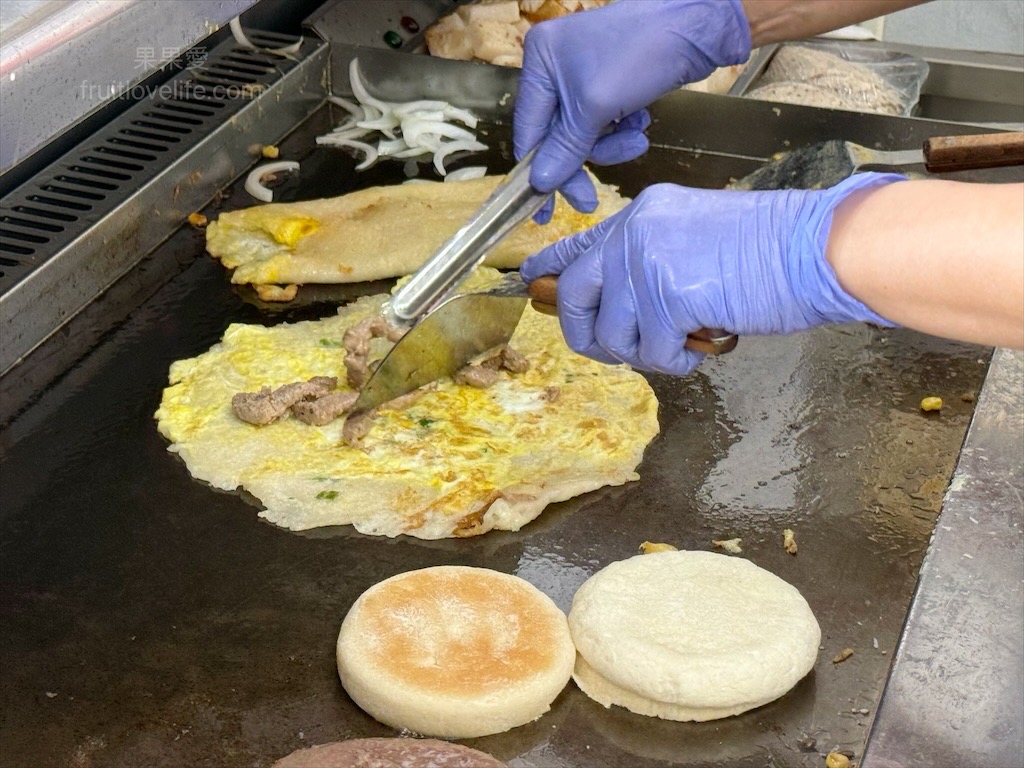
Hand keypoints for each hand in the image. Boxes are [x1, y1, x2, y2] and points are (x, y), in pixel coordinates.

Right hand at [514, 0, 750, 218]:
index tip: (541, 210)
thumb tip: (539, 183)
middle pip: (557, 135)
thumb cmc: (641, 54)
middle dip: (582, 160)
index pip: (528, 128)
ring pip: (585, 133)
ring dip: (610, 144)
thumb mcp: (595, 107)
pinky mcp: (612, 82)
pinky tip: (641, 119)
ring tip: (637, 137)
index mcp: (540, 60)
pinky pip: (605, 122)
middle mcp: (556, 66)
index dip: (535, 171)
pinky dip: (623, 128)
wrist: (699, 27)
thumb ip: (565, 149)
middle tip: (589, 201)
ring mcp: (585, 74)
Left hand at [520, 173, 903, 374]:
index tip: (531, 285)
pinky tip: (700, 346)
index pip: (577, 244)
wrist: (815, 246)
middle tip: (617, 349)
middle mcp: (634, 234)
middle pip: (574, 295)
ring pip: (612, 335)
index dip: (548, 270)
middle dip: (586, 334)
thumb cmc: (770, 248)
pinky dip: (675, 362)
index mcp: (640, 215)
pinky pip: (652, 353)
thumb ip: (651, 259)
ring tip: (679, 343)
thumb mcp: (694, 236)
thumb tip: (620, 302)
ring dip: (642, 353)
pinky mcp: (667, 297)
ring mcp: (647, 264)